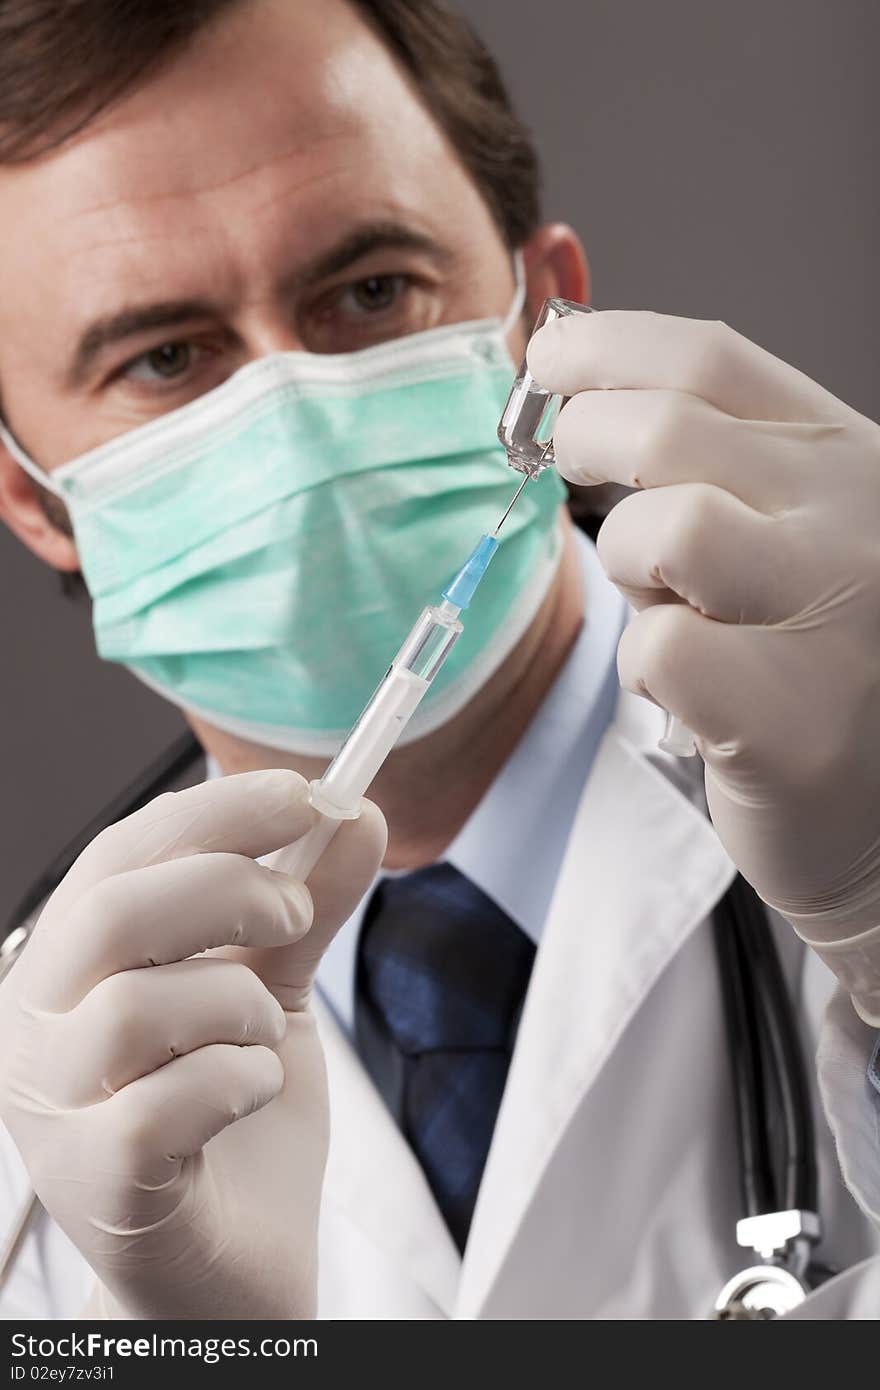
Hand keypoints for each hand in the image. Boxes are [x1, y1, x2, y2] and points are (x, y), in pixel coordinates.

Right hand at [0, 769, 385, 1318]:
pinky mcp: (94, 1186)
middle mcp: (34, 1032)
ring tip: (262, 1034)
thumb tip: (357, 818)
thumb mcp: (274, 992)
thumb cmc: (233, 1123)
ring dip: (239, 1004)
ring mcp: (52, 1113)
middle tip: (296, 911)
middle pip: (114, 913)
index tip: (304, 791)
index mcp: (67, 968)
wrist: (236, 1269)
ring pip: (137, 1006)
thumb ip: (306, 909)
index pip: (119, 855)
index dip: (213, 812)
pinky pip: (162, 1104)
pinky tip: (249, 1096)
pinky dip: (236, 1083)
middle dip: (229, 888)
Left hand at [529, 311, 879, 1022]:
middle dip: (583, 441)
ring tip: (662, 601)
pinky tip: (690, 689)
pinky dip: (645, 666)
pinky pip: (659, 649)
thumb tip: (579, 396)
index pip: (711, 361)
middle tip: (571, 473)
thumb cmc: (819, 656)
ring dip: (627, 562)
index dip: (607, 346)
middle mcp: (853, 519)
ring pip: (661, 530)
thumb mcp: (794, 526)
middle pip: (666, 429)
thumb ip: (715, 460)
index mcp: (847, 457)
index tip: (550, 357)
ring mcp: (833, 615)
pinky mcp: (793, 718)